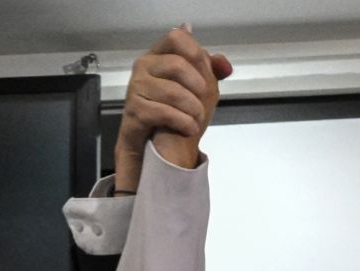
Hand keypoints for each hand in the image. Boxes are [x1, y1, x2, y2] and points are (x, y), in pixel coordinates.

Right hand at [114, 27, 231, 189]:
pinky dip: (183, 122)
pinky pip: (164, 112)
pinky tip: (190, 129)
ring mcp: (137, 87)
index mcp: (157, 55)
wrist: (147, 143)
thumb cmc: (170, 111)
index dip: (195, 52)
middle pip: (177, 64)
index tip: (207, 72)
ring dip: (193, 108)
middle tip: (206, 101)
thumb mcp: (192, 90)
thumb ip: (209, 74)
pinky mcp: (135, 110)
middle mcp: (143, 66)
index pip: (175, 38)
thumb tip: (224, 64)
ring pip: (172, 91)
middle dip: (198, 85)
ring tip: (199, 120)